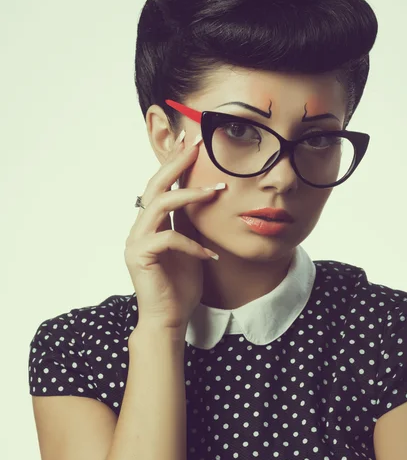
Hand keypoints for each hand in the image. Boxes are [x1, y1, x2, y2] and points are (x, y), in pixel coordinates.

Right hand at [124, 131, 223, 333]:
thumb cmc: (180, 284)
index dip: (174, 161)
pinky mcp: (139, 256)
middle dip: (176, 162)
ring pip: (159, 204)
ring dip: (189, 195)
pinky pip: (168, 239)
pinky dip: (192, 244)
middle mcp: (139, 227)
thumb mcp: (191, 245)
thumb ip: (189, 222)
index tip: (189, 140)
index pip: (161, 185)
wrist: (170, 319)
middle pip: (155, 185)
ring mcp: (136, 241)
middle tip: (196, 144)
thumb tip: (204, 194)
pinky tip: (209, 253)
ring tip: (217, 190)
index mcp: (150, 223)